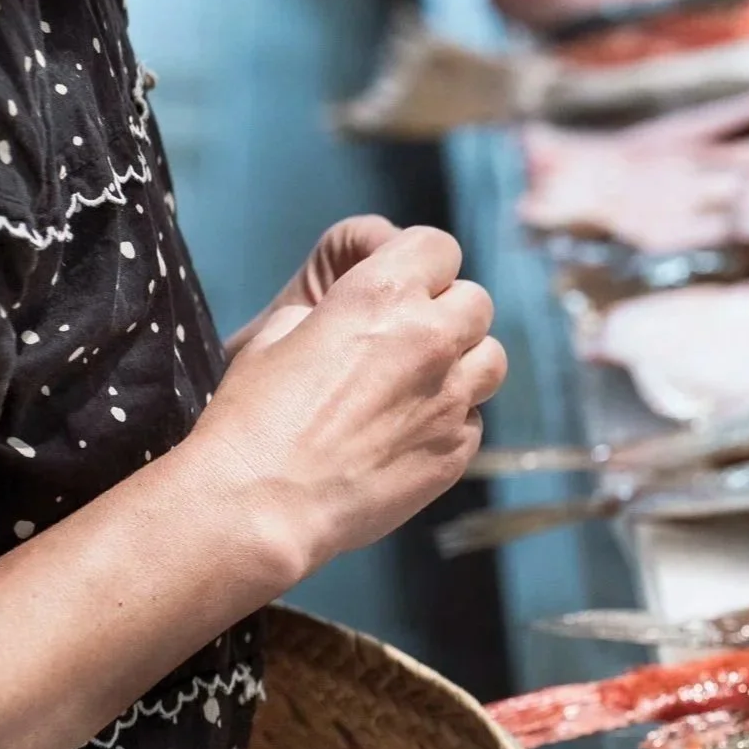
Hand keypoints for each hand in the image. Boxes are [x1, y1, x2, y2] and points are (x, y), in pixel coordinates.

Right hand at [184, 224, 508, 580]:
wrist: (265, 502)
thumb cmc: (256, 415)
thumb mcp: (277, 333)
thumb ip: (333, 311)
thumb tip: (349, 315)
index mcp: (383, 295)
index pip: (440, 247)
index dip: (423, 263)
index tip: (406, 284)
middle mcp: (430, 340)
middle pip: (477, 302)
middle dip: (449, 313)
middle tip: (413, 338)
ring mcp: (451, 399)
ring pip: (492, 360)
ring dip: (465, 364)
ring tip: (422, 384)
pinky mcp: (456, 450)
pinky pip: (475, 419)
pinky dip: (453, 420)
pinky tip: (410, 432)